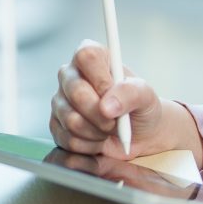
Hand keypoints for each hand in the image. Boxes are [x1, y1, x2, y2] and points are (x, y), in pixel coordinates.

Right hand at [49, 39, 201, 160]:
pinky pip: (68, 140)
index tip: (113, 94)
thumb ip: (130, 93)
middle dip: (101, 114)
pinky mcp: (56, 126)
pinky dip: (90, 147)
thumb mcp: (146, 95)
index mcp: (92, 58)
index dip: (100, 79)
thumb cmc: (141, 108)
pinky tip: (98, 141)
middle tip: (116, 122)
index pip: (85, 56)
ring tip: (109, 130)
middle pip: (76, 92)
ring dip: (97, 133)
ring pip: (71, 120)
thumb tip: (106, 106)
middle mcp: (71, 76)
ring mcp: (60, 101)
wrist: (140, 135)